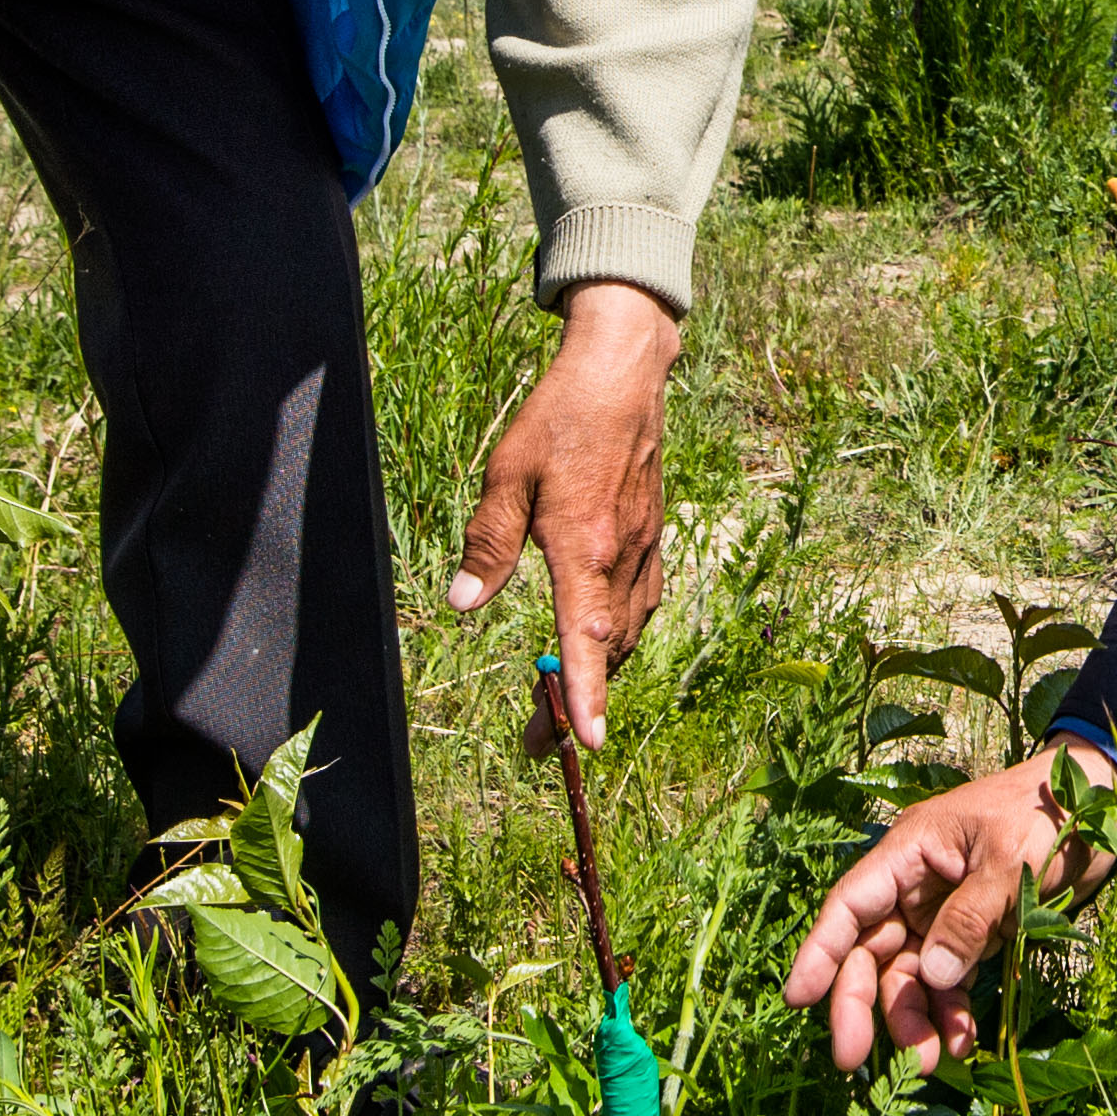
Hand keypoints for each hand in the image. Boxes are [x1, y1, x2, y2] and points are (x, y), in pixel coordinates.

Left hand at [459, 281, 685, 753]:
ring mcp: (643, 548)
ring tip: (562, 700)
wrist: (624, 375)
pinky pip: (641, 605)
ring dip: (599, 673)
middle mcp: (622, 555)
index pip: (585, 634)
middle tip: (540, 737)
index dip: (586, 692)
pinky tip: (602, 640)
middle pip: (605, 648)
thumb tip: (465, 601)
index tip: (589, 741)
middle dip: (575, 701)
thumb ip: (489, 542)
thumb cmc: (561, 419)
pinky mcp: (651, 538)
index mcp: (584, 544)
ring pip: (628, 632)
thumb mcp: (508, 474)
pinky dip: (620, 637)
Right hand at [779, 743, 1116, 1071]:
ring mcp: (943, 914)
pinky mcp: (975, 936)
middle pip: (870, 952)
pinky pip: (950, 982)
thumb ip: (970, 918)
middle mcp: (916, 887)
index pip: (850, 905)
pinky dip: (951, 1012)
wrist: (1100, 804)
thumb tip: (931, 976)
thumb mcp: (1009, 860)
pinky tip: (962, 1041)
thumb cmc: (1047, 812)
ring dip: (912, 1019)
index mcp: (910, 853)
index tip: (797, 1000)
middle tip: (855, 1062)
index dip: (819, 952)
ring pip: (908, 976)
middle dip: (861, 1005)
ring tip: (930, 1061)